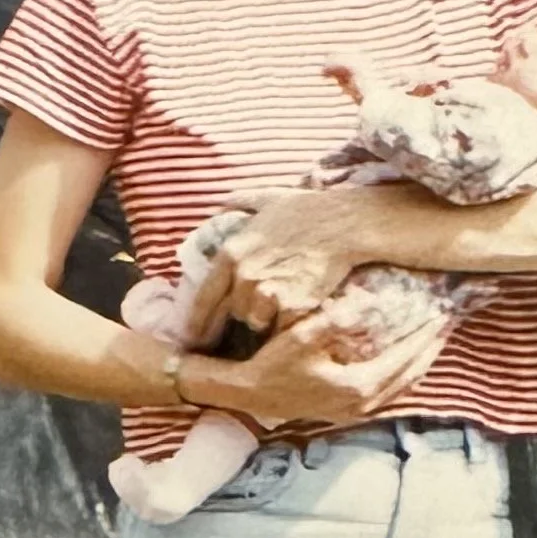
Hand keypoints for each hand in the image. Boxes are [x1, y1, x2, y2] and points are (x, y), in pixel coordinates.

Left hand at [181, 190, 368, 341]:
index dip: (195, 322)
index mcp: (231, 253)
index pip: (203, 298)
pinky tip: (297, 311)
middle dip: (234, 321)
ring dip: (264, 318)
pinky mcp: (293, 307)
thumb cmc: (307, 210)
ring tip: (278, 308)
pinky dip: (288, 323)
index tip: (191, 339)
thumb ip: (240, 202)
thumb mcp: (267, 198)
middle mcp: (244, 276)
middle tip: (236, 330)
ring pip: (256, 322)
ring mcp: (268, 293)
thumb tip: (223, 202)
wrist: (344, 224)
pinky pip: (282, 326)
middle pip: (231, 313)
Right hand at [214, 303, 451, 430]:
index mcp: (358, 387)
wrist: (246, 393)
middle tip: (446, 323)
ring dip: (419, 362)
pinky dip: (401, 374)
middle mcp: (362, 404)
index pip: (405, 359)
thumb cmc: (270, 363)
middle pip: (411, 375)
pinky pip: (387, 392)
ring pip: (401, 387)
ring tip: (432, 338)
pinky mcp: (346, 412)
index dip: (425, 336)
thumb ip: (336, 320)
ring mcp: (355, 411)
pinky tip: (404, 359)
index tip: (443, 315)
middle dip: (430, 348)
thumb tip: (366, 304)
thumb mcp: (302, 336)